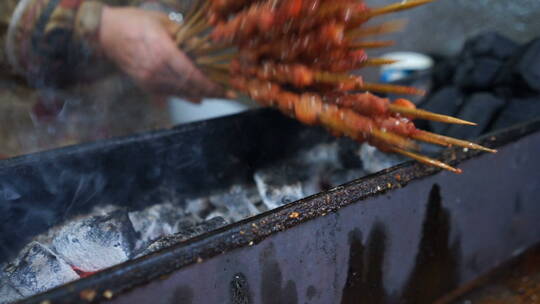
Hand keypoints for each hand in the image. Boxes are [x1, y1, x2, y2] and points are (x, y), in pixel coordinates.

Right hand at [98, 6, 221, 101]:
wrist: (104, 33)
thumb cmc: (134, 22)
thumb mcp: (164, 22)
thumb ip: (186, 36)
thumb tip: (206, 47)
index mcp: (163, 53)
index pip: (193, 75)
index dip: (211, 85)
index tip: (225, 89)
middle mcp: (157, 71)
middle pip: (190, 88)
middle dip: (211, 92)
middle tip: (227, 93)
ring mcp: (150, 81)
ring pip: (181, 93)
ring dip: (200, 94)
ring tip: (216, 94)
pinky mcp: (145, 85)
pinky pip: (170, 93)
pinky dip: (185, 95)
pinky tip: (197, 97)